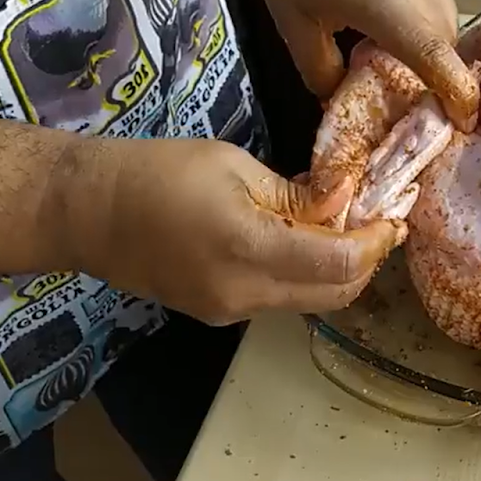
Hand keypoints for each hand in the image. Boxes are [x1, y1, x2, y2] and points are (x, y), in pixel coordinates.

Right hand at [59, 136, 399, 324]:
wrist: (87, 212)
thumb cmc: (158, 172)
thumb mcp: (234, 166)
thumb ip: (297, 192)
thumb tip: (347, 201)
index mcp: (249, 249)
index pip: (339, 263)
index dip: (376, 243)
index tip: (393, 215)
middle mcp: (244, 294)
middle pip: (334, 294)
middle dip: (367, 262)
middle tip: (384, 224)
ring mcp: (230, 312)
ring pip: (309, 300)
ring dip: (338, 271)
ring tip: (350, 229)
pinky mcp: (218, 315)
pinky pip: (279, 299)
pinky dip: (303, 274)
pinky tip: (305, 241)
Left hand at [245, 0, 480, 130]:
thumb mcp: (293, 22)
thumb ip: (320, 70)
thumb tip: (339, 97)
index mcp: (390, 4)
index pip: (440, 61)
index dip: (456, 98)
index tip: (462, 124)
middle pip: (447, 48)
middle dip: (436, 77)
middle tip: (407, 100)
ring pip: (448, 23)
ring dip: (431, 48)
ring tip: (394, 61)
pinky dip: (427, 22)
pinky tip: (393, 24)